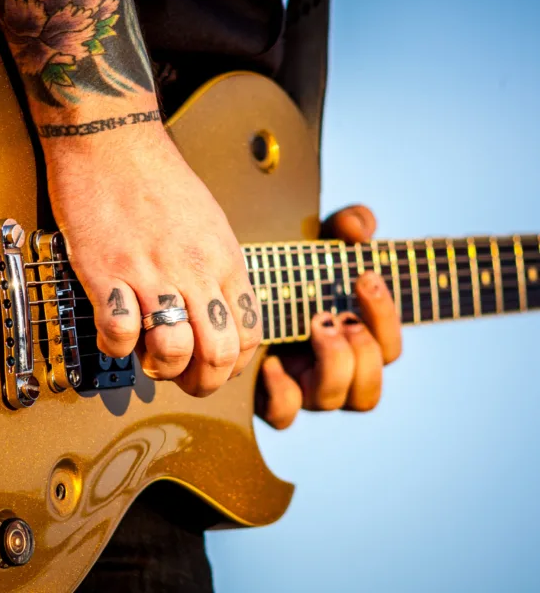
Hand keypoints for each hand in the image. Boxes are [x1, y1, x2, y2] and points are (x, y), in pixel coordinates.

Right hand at [45, 127, 261, 395]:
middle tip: (184, 379)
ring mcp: (151, 272)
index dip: (233, 367)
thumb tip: (216, 320)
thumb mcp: (214, 226)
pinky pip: (118, 334)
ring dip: (160, 367)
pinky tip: (115, 331)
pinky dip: (116, 346)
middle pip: (216, 354)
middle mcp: (195, 271)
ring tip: (148, 355)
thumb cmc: (163, 184)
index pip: (249, 336)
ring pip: (172, 350)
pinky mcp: (107, 270)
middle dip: (202, 383)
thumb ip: (220, 274)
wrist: (114, 142)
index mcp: (226, 262)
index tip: (215, 368)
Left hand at [256, 205, 401, 428]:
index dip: (385, 317)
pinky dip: (281, 392)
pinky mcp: (272, 398)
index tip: (364, 278)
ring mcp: (305, 391)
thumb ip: (349, 226)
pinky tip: (272, 361)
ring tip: (315, 325)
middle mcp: (337, 375)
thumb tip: (358, 227)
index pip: (389, 349)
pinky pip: (284, 415)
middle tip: (336, 313)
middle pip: (368, 389)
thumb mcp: (323, 244)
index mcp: (357, 345)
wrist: (252, 294)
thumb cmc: (295, 273)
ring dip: (331, 364)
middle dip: (360, 349)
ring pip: (334, 401)